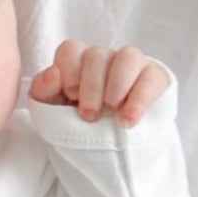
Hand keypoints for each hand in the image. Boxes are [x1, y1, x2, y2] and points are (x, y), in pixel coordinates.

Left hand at [29, 42, 167, 126]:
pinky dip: (138, 100)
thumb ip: (44, 92)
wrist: (105, 147)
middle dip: (90, 87)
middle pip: (96, 54)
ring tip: (111, 112)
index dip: (68, 71)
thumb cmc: (75, 122)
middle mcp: (104, 59)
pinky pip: (151, 78)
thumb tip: (52, 73)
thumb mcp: (53, 111)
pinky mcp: (153, 79)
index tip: (70, 96)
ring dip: (116, 86)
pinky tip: (127, 120)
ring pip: (128, 56)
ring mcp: (130, 66)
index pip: (70, 49)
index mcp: (77, 62)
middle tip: (89, 115)